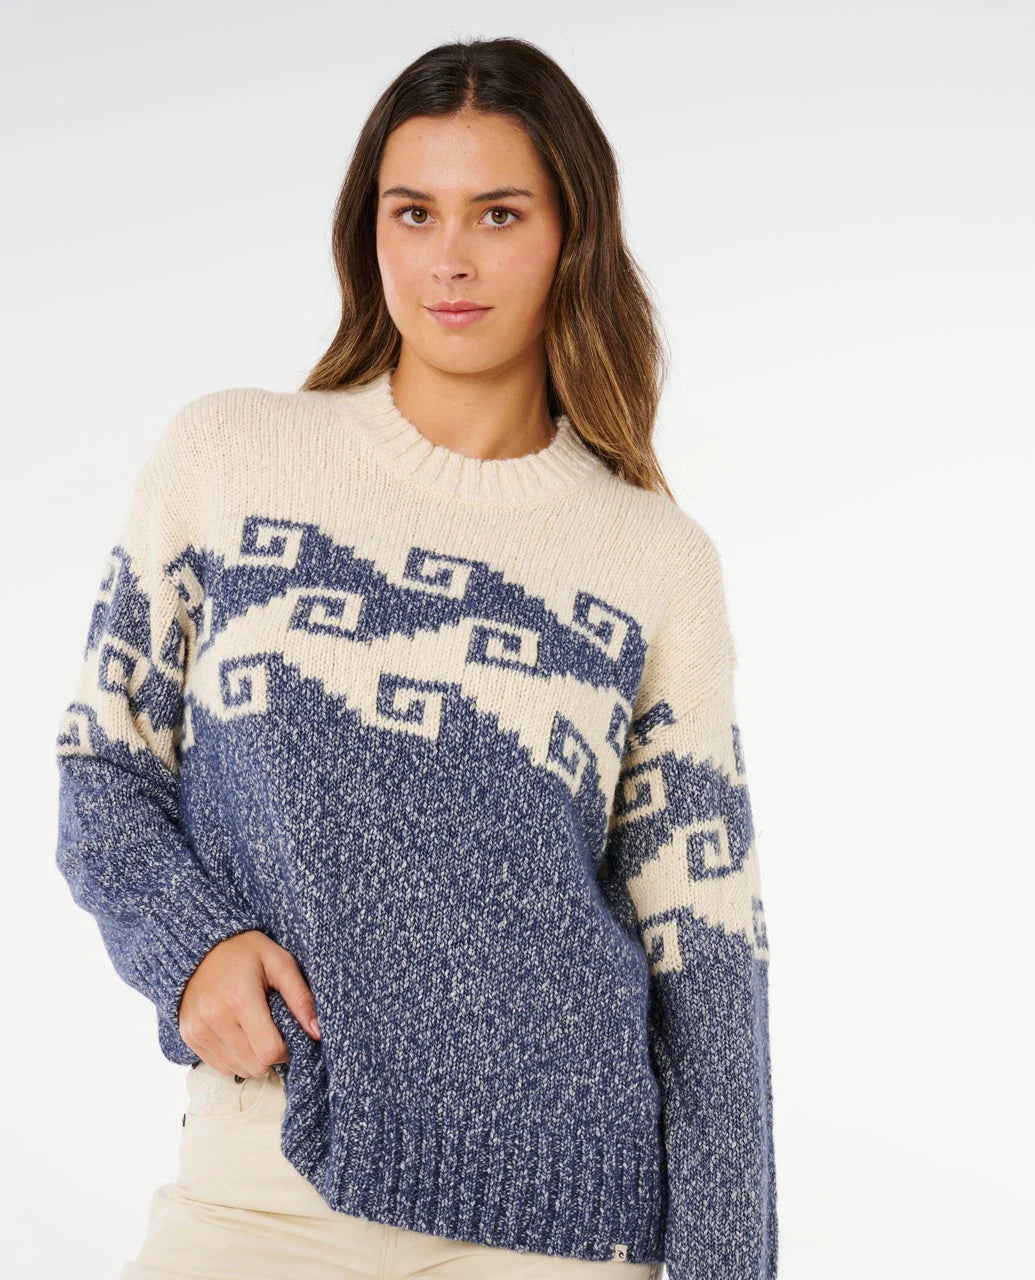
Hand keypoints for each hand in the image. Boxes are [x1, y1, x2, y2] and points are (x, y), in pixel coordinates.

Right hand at [178, 930, 321, 1076]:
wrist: (201, 945)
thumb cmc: (246, 951)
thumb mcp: (279, 962)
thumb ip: (300, 997)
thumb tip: (317, 1032)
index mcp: (240, 998)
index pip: (270, 1051)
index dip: (286, 1049)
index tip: (287, 1034)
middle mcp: (215, 1018)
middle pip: (255, 1066)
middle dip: (270, 1056)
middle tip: (272, 1031)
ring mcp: (198, 1029)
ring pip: (236, 1070)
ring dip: (252, 1059)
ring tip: (254, 1031)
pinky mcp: (188, 1035)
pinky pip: (218, 1066)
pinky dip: (233, 1058)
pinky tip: (237, 1034)